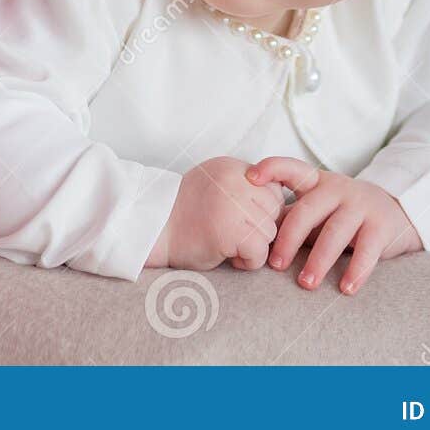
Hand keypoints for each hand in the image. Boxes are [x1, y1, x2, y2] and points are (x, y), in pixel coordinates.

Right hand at [147, 156, 290, 270]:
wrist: (154, 230)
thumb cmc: (183, 213)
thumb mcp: (215, 185)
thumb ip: (242, 187)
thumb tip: (275, 202)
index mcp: (232, 168)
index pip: (272, 188)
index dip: (262, 209)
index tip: (243, 220)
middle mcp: (236, 181)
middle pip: (274, 210)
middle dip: (260, 227)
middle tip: (236, 236)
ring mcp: (235, 205)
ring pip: (270, 232)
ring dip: (254, 246)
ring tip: (230, 246)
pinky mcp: (232, 231)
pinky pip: (260, 251)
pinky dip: (249, 261)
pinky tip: (229, 257)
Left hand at [245, 157, 423, 294]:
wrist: (396, 211)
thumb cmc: (342, 212)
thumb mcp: (317, 207)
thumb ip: (289, 216)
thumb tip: (248, 234)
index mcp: (317, 182)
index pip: (291, 168)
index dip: (271, 169)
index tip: (250, 178)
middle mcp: (338, 189)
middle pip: (308, 211)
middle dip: (288, 239)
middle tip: (275, 264)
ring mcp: (361, 206)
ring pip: (335, 233)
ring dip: (319, 261)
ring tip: (306, 283)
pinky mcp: (381, 227)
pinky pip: (367, 250)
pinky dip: (356, 271)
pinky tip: (346, 289)